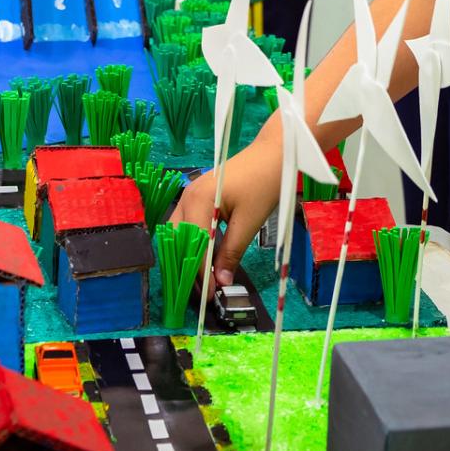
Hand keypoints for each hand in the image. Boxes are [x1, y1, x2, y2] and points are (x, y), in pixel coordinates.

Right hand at [170, 136, 283, 288]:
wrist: (273, 154)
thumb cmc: (264, 184)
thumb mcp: (249, 222)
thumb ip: (232, 252)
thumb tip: (222, 281)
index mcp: (198, 201)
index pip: (193, 246)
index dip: (200, 273)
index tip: (209, 296)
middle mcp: (187, 196)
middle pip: (177, 240)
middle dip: (187, 267)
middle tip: (203, 291)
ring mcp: (190, 194)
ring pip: (179, 232)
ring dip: (188, 255)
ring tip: (203, 278)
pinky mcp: (198, 195)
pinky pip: (188, 223)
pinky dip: (193, 242)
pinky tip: (205, 256)